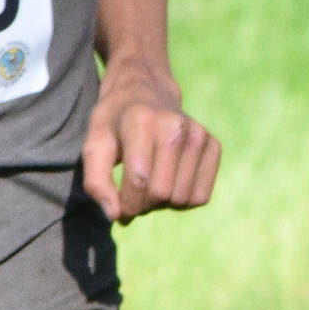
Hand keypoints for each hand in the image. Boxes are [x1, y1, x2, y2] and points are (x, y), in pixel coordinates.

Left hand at [81, 69, 219, 222]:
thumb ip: (96, 181)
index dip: (126, 204)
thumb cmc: (115, 123)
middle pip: (161, 193)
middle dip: (143, 204)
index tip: (118, 205)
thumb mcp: (94, 145)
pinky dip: (183, 199)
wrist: (145, 93)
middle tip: (134, 193)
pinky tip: (171, 182)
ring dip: (163, 203)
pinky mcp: (213, 145)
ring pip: (183, 198)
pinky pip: (201, 196)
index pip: (138, 180)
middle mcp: (175, 125)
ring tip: (152, 185)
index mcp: (141, 120)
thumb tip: (115, 216)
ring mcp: (199, 134)